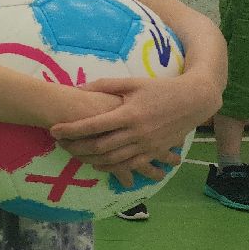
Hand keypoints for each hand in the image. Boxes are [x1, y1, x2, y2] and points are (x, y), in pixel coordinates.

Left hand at [50, 76, 210, 186]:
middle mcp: (136, 132)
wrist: (194, 101)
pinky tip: (96, 164)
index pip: (93, 125)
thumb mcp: (133, 83)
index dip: (71, 129)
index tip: (54, 130)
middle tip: (59, 144)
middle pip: (99, 146)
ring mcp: (146, 145)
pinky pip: (129, 165)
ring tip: (72, 154)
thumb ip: (105, 85)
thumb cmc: (161, 88)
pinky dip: (111, 167)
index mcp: (129, 113)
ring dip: (89, 159)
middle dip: (75, 147)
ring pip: (112, 159)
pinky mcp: (154, 152)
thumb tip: (78, 87)